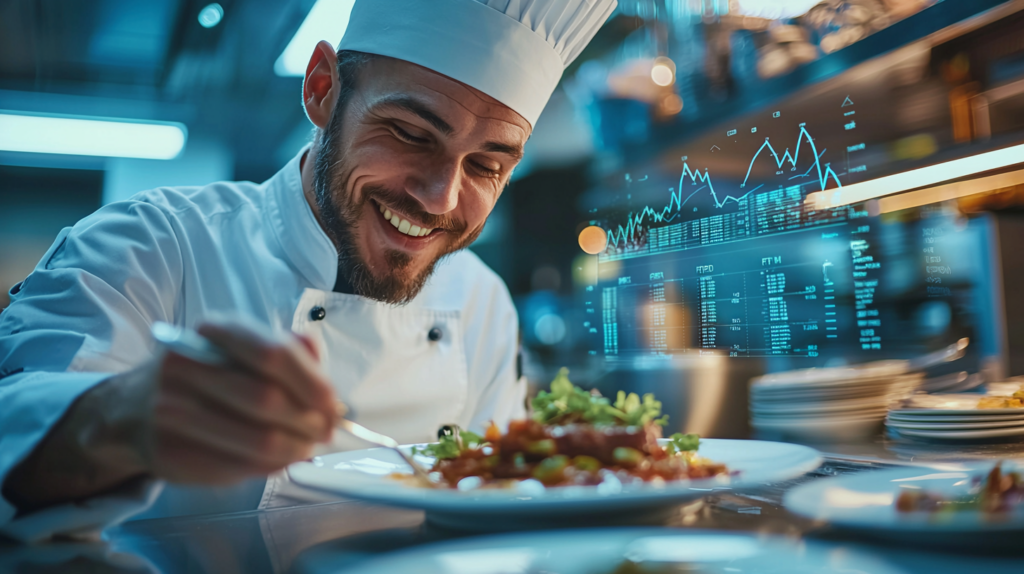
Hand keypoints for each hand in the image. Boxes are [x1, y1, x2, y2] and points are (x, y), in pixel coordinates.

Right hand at [3, 319, 337, 511]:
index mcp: (213, 332)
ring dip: (296, 449)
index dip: (313, 383)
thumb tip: (323, 375)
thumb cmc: (205, 374)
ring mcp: (172, 411)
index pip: (273, 354)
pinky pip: (238, 468)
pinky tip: (279, 460)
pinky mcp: (169, 454)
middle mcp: (186, 366)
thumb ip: (287, 352)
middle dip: (309, 421)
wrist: (132, 408)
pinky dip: (269, 467)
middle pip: (267, 400)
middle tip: (326, 432)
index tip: (335, 404)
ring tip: (308, 447)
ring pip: (257, 440)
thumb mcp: (241, 348)